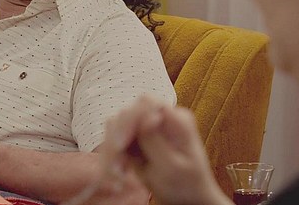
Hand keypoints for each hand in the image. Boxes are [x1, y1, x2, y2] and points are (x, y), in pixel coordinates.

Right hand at [102, 95, 229, 204]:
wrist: (187, 199)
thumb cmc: (186, 185)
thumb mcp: (172, 166)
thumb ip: (157, 140)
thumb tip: (148, 116)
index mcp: (176, 119)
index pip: (146, 103)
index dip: (130, 119)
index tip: (120, 144)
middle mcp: (160, 117)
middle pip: (127, 114)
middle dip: (117, 139)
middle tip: (115, 168)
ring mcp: (146, 127)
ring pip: (116, 127)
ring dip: (112, 151)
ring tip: (118, 175)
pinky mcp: (135, 138)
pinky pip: (115, 141)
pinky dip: (113, 157)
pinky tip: (118, 173)